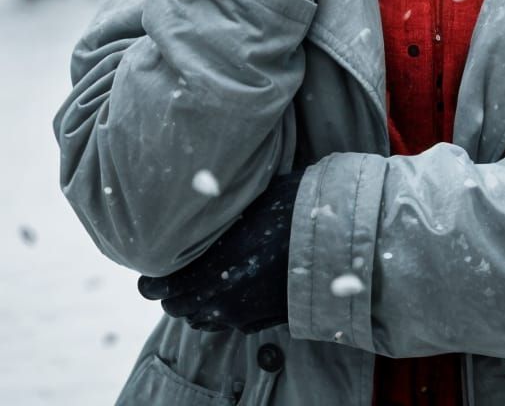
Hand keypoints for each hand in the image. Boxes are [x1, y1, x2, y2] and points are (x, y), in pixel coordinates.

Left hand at [137, 171, 301, 332]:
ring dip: (198, 303)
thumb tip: (196, 199)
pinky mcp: (263, 322)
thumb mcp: (247, 202)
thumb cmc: (292, 208)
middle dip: (173, 292)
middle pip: (177, 308)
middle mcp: (220, 299)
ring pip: (202, 319)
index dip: (151, 280)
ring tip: (208, 280)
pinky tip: (238, 286)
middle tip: (179, 271)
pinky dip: (226, 308)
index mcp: (209, 269)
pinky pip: (231, 322)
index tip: (152, 271)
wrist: (336, 237)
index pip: (158, 289)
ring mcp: (242, 315)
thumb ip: (215, 215)